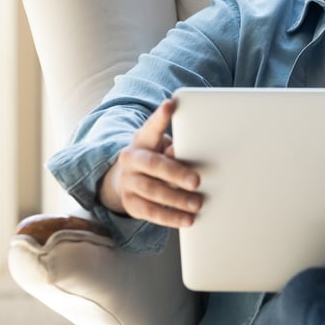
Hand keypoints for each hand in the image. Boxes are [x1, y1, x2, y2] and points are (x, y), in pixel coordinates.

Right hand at [98, 98, 202, 227]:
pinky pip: (150, 213)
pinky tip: (187, 219)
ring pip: (151, 192)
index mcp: (141, 140)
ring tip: (197, 203)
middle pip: (153, 165)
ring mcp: (128, 183)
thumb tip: (179, 154)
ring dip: (176, 199)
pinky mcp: (130, 204)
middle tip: (197, 180)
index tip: (171, 105)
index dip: (160, 117)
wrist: (127, 179)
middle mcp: (130, 160)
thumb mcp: (162, 147)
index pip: (151, 127)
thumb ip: (173, 148)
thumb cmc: (156, 157)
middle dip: (176, 173)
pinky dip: (170, 217)